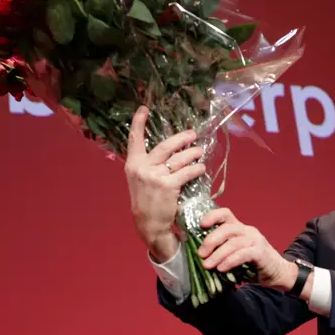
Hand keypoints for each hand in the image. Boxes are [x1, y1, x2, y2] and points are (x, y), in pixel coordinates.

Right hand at [124, 105, 206, 261]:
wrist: (149, 225)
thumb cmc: (147, 202)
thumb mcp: (140, 180)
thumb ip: (149, 165)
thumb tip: (169, 150)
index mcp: (133, 165)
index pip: (134, 139)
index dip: (138, 122)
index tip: (144, 108)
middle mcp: (142, 168)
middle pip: (165, 146)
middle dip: (181, 138)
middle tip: (193, 134)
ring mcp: (155, 176)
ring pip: (179, 158)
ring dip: (193, 153)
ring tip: (200, 152)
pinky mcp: (168, 186)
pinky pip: (187, 172)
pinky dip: (196, 169)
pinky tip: (201, 169)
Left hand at [198, 208, 296, 290]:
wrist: (277, 273)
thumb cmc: (252, 265)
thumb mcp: (234, 255)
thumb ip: (221, 251)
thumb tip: (200, 256)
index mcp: (239, 228)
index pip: (225, 214)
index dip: (212, 216)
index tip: (200, 225)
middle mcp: (248, 230)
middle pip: (227, 228)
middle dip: (211, 240)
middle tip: (201, 254)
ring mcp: (256, 240)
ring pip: (234, 243)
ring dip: (218, 254)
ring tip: (207, 265)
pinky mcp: (261, 252)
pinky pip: (243, 254)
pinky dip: (230, 261)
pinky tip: (221, 269)